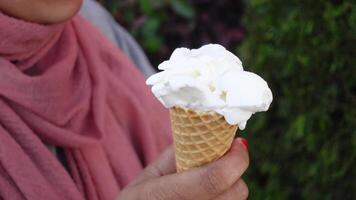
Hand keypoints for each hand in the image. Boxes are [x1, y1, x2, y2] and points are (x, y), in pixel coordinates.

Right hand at [118, 138, 248, 199]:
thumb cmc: (140, 199)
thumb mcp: (151, 174)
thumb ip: (179, 152)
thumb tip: (211, 132)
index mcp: (165, 195)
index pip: (214, 178)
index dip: (235, 159)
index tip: (239, 143)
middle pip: (235, 193)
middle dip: (236, 172)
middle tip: (225, 160)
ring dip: (230, 188)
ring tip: (211, 182)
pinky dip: (224, 198)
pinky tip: (208, 195)